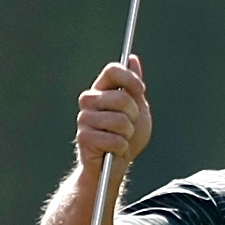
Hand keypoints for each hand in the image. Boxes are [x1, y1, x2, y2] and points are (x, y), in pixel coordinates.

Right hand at [75, 55, 151, 172]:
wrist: (114, 165)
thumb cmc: (126, 136)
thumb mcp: (137, 108)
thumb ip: (134, 86)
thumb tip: (132, 59)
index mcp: (101, 89)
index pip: (112, 70)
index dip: (130, 79)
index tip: (140, 91)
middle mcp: (89, 100)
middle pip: (120, 97)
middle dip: (133, 115)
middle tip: (129, 126)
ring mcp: (84, 119)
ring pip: (120, 121)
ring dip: (128, 134)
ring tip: (121, 139)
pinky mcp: (84, 138)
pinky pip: (114, 140)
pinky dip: (121, 148)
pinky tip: (113, 150)